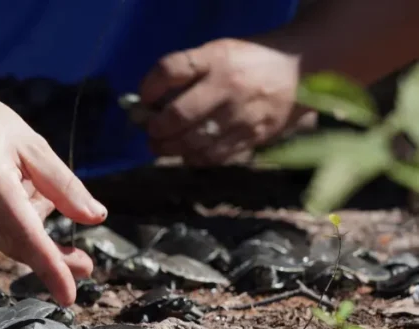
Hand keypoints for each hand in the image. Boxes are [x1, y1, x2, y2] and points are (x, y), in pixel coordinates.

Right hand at [0, 79, 107, 305]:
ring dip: (27, 223)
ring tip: (28, 182)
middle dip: (52, 256)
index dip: (51, 268)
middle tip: (85, 261)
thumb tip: (95, 217)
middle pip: (19, 246)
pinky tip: (2, 184)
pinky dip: (5, 217)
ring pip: (4, 237)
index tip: (69, 296)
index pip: (28, 237)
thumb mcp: (29, 142)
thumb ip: (63, 184)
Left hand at [139, 38, 314, 164]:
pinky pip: (214, 156)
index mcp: (217, 59)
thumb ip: (186, 73)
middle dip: (156, 129)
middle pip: (178, 115)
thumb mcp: (218, 53)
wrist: (302, 69)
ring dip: (170, 149)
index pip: (170, 70)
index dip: (149, 86)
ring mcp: (242, 115)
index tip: (143, 98)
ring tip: (161, 147)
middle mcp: (228, 87)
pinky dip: (194, 159)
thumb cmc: (249, 61)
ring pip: (194, 142)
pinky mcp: (253, 137)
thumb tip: (149, 102)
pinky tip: (187, 154)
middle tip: (150, 133)